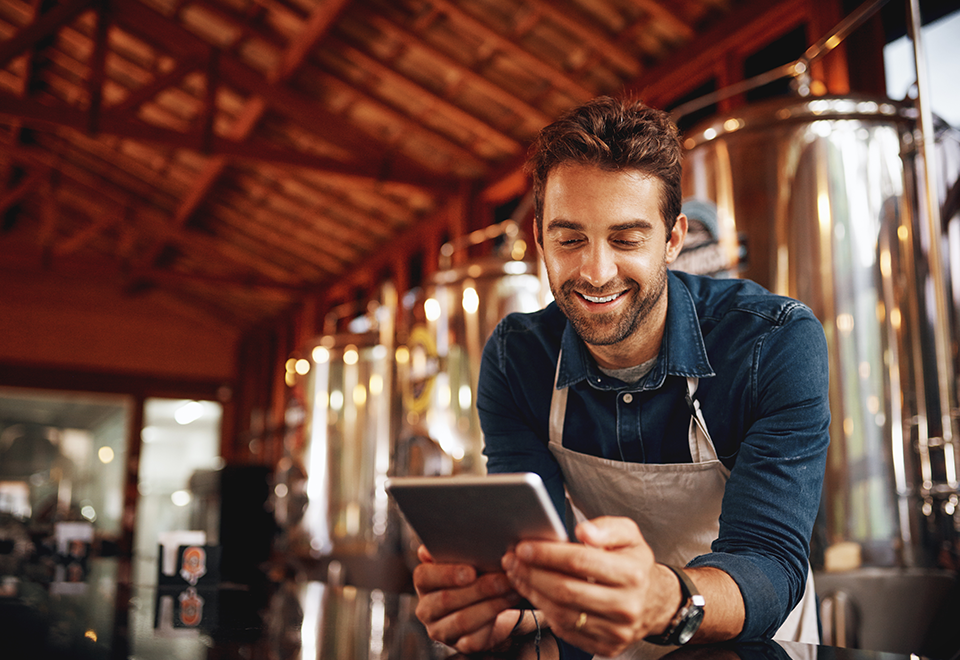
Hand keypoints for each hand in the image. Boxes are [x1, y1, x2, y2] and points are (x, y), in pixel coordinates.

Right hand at [413, 545, 524, 652]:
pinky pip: (474, 638)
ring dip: (491, 604)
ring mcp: (441, 629)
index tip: (471, 571)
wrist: (487, 606)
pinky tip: (509, 608)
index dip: (447, 573)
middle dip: (479, 588)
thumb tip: (440, 541)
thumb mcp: (464, 559)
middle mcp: (426, 608)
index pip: (424, 576)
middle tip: (504, 578)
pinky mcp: (460, 645)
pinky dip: (494, 622)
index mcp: (424, 582)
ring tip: (511, 590)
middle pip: (446, 599)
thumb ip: (454, 548)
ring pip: (462, 620)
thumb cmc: (474, 576)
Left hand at [501, 516, 678, 656]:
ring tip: (517, 575)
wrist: (655, 601)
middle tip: (512, 560)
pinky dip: (545, 612)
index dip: (547, 554)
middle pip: (566, 590)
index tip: (523, 547)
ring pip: (562, 613)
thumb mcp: (630, 535)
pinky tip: (534, 594)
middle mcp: (627, 606)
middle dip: (532, 574)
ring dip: (532, 593)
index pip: (580, 562)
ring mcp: (616, 631)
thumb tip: (583, 531)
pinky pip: (566, 631)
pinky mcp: (606, 647)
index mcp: (632, 574)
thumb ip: (607, 527)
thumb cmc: (634, 563)